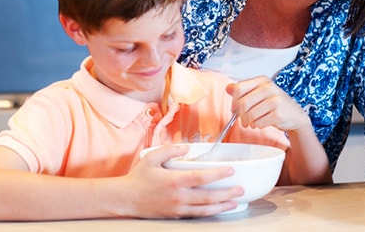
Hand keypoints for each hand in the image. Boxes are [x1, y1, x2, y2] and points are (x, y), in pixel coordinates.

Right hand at [122, 144, 243, 217]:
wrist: (125, 199)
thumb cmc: (138, 178)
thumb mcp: (152, 157)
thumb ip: (170, 150)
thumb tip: (185, 148)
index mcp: (174, 181)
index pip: (202, 177)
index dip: (218, 174)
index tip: (230, 171)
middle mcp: (178, 197)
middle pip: (208, 197)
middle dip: (226, 193)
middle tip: (239, 189)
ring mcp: (177, 208)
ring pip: (204, 209)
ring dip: (221, 206)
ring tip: (234, 202)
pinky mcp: (175, 215)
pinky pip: (195, 215)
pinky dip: (208, 212)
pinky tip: (216, 209)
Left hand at [226, 76, 310, 131]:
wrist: (295, 115)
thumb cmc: (275, 104)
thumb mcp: (260, 93)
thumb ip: (244, 90)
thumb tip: (227, 88)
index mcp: (262, 80)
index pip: (239, 88)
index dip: (234, 101)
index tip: (234, 108)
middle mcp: (269, 88)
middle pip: (243, 103)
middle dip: (240, 115)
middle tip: (243, 120)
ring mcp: (275, 100)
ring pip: (250, 115)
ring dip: (249, 122)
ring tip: (254, 122)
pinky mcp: (278, 114)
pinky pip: (259, 123)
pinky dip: (258, 125)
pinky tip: (262, 123)